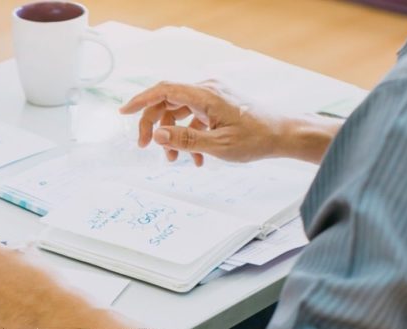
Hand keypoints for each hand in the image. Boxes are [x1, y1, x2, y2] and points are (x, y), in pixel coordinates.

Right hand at [120, 81, 341, 164]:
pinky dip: (188, 137)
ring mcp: (212, 97)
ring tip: (173, 160)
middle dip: (153, 125)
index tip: (124, 113)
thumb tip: (157, 135)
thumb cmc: (256, 139)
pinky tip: (195, 159)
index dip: (140, 100)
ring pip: (178, 112)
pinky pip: (193, 119)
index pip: (164, 90)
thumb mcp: (218, 146)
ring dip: (172, 136)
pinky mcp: (217, 106)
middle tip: (145, 147)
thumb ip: (185, 140)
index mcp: (205, 95)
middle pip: (167, 102)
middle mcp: (207, 91)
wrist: (283, 135)